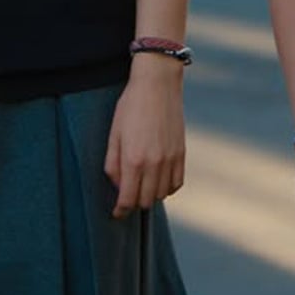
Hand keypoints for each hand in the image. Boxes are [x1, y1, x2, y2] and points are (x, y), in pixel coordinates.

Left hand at [104, 58, 185, 217]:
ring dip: (151, 195)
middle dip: (134, 202)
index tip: (117, 212)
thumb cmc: (131, 105)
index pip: (128, 199)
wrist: (158, 82)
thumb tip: (118, 186)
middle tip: (128, 195)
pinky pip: (177, 183)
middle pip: (145, 201)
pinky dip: (168, 187)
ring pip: (162, 195)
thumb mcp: (114, 133)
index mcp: (133, 159)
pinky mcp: (181, 152)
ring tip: (143, 185)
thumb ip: (113, 164)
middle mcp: (154, 163)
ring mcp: (170, 158)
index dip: (120, 210)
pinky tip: (159, 180)